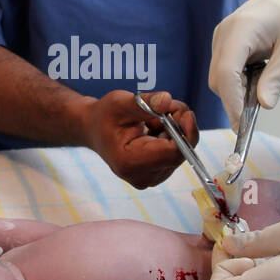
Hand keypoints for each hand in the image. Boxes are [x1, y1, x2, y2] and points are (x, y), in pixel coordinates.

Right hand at [82, 89, 198, 188]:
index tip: (183, 112)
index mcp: (130, 162)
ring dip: (174, 130)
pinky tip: (153, 130)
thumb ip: (144, 103)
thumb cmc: (104, 116)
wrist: (94, 129)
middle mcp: (142, 177)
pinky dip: (171, 137)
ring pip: (182, 151)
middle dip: (177, 126)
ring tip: (150, 121)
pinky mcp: (158, 174)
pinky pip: (177, 153)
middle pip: (180, 152)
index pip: (173, 153)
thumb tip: (167, 100)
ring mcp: (151, 178)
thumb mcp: (119, 103)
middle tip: (159, 109)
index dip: (185, 132)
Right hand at [208, 0, 279, 122]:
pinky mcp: (223, 43)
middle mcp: (224, 33)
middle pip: (219, 78)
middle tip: (263, 104)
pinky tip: (258, 76)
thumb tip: (264, 105)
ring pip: (219, 77)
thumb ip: (277, 77)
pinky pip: (224, 70)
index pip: (226, 72)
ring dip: (237, 90)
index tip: (242, 124)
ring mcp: (221, 37)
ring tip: (265, 85)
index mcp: (241, 30)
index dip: (232, 102)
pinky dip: (238, 81)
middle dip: (235, 99)